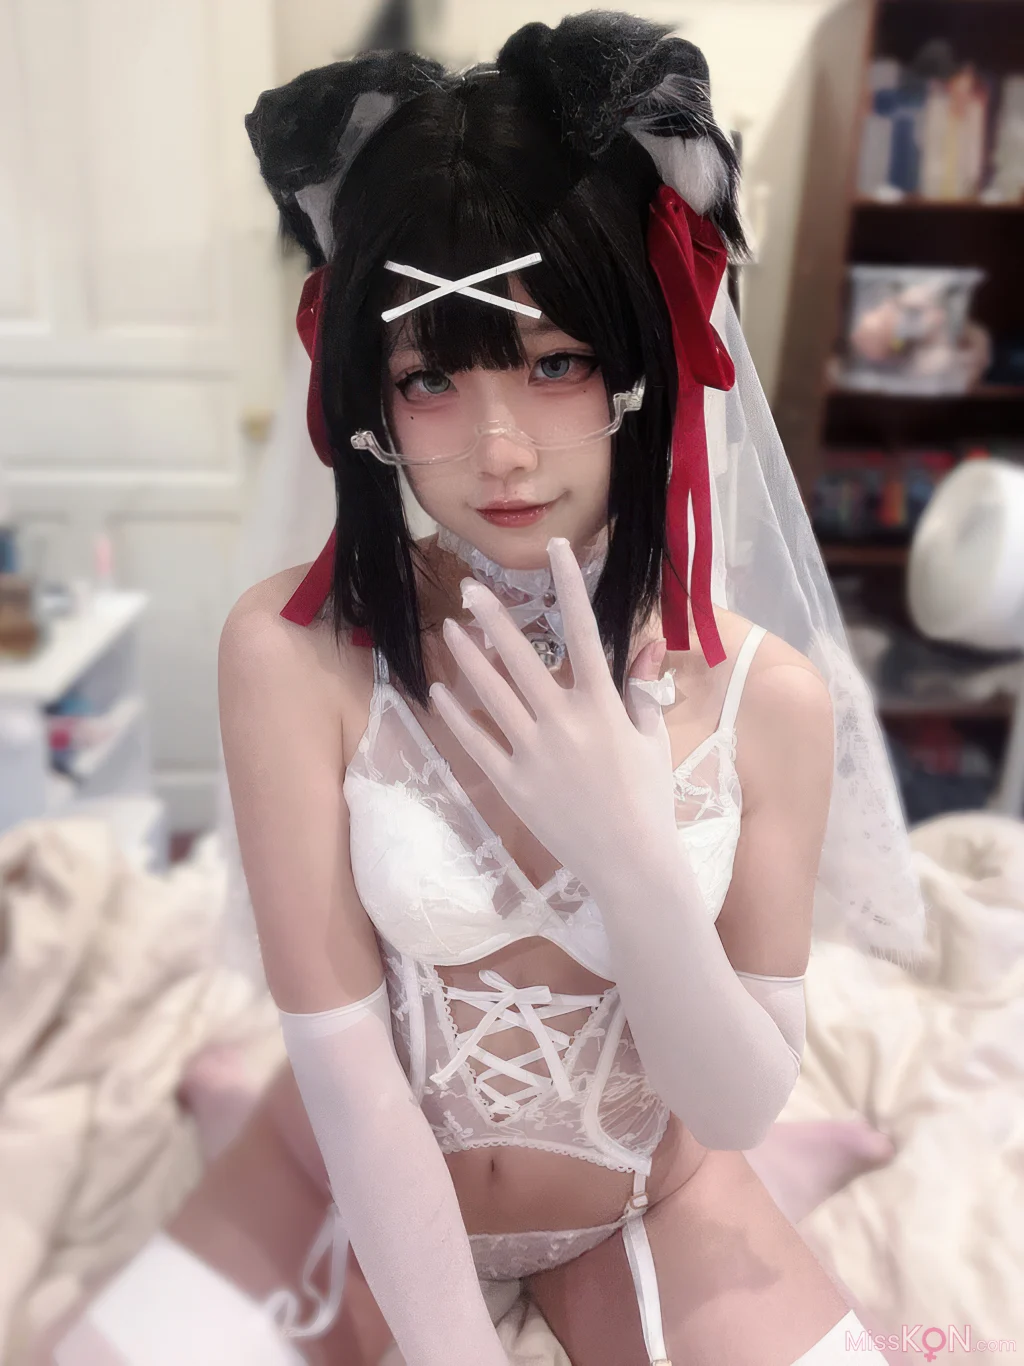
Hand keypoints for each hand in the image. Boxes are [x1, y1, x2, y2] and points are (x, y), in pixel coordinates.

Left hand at [429, 537, 676, 890]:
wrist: (630, 862)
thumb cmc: (647, 798)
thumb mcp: (651, 737)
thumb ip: (641, 689)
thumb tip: (646, 646)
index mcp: (603, 705)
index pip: (585, 632)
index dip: (570, 586)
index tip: (556, 551)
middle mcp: (564, 721)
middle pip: (521, 657)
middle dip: (493, 618)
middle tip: (470, 589)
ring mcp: (534, 753)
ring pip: (491, 694)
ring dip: (468, 658)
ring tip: (449, 630)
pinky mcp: (513, 784)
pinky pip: (477, 742)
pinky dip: (457, 716)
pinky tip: (440, 691)